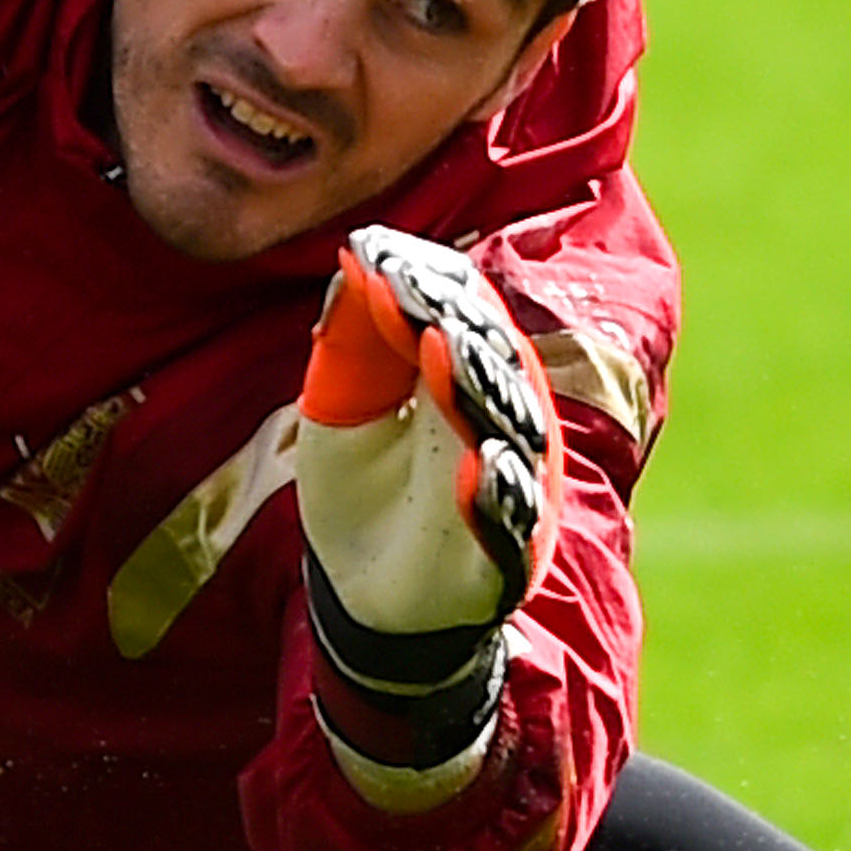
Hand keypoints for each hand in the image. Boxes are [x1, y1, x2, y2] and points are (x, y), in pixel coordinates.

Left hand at [294, 226, 559, 764]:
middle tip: (411, 290)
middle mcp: (499, 422)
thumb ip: (353, 337)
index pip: (458, 313)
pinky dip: (498, 494)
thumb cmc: (360, 491)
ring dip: (477, 390)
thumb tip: (356, 254)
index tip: (376, 254)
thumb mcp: (339, 406)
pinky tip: (484, 464)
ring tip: (446, 350)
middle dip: (454, 322)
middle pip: (490, 360)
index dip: (423, 284)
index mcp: (461, 377)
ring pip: (508, 429)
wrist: (367, 596)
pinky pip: (511, 520)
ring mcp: (511, 485)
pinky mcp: (509, 552)